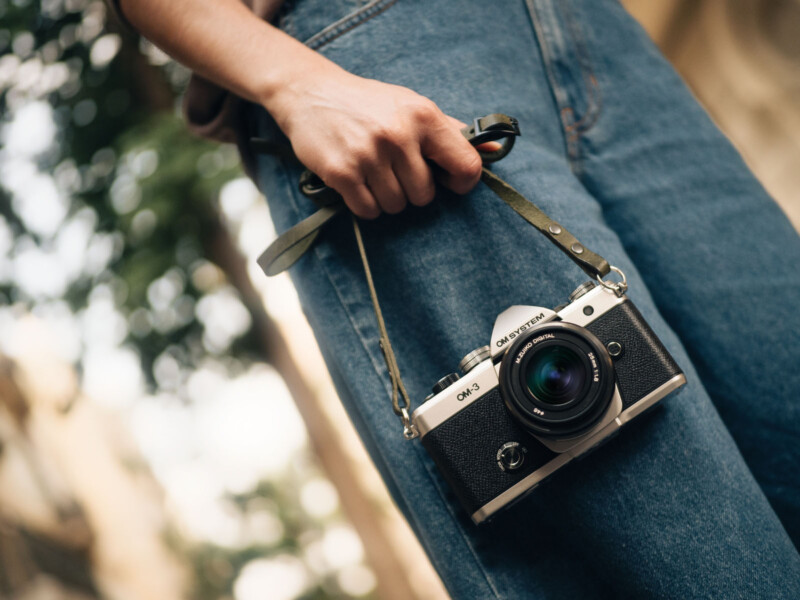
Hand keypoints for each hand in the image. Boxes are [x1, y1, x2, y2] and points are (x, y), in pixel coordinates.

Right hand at [267, 66, 490, 218]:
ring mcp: (368, 154)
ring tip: (373, 173)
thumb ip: (453, 132)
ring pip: (396, 206)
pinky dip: (365, 204)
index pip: (465, 167)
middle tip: (395, 171)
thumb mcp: (414, 107)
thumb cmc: (371, 105)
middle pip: (424, 196)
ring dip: (387, 198)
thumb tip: (495, 151)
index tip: (448, 182)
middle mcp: (398, 134)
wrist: (312, 93)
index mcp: (424, 116)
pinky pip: (368, 210)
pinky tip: (357, 182)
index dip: (461, 184)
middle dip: (412, 190)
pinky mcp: (342, 172)